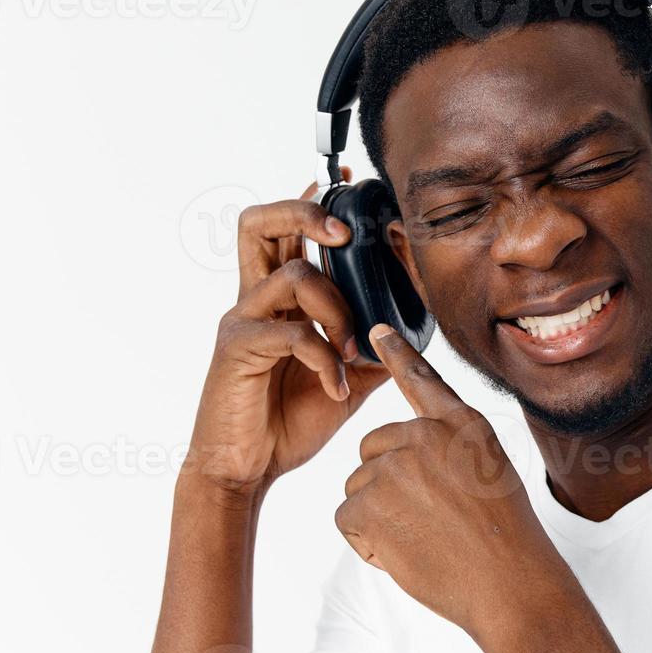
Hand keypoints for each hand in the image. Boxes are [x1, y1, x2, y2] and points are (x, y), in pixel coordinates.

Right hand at [185, 174, 390, 494]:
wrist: (245, 470)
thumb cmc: (288, 420)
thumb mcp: (347, 378)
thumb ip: (373, 346)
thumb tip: (413, 329)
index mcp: (278, 298)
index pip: (286, 231)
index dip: (312, 200)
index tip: (347, 182)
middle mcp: (255, 299)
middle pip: (260, 223)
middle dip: (306, 213)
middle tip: (344, 234)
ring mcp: (243, 321)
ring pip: (291, 275)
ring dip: (338, 307)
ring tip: (352, 348)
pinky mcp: (238, 350)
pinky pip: (291, 333)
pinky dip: (324, 357)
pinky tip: (336, 386)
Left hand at [334, 325, 573, 638]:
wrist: (508, 582)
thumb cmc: (505, 538)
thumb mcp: (492, 471)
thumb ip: (451, 449)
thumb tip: (404, 450)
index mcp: (461, 425)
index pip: (422, 381)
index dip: (399, 355)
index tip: (377, 331)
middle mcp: (425, 436)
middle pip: (373, 450)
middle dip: (385, 485)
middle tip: (427, 519)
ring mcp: (395, 467)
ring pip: (358, 487)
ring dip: (378, 517)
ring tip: (424, 538)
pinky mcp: (369, 502)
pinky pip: (347, 518)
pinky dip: (366, 542)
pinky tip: (405, 552)